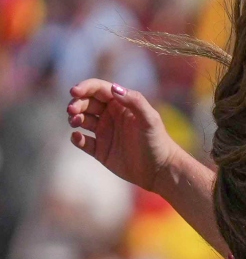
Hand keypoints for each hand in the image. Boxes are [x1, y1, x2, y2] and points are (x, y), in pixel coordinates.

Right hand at [67, 79, 181, 190]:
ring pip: (82, 120)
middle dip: (76, 104)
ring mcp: (105, 132)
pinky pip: (82, 141)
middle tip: (72, 110)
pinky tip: (78, 137)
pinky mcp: (100, 150)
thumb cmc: (158, 142)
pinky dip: (76, 138)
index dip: (84, 87)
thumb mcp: (150, 120)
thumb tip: (114, 88)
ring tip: (75, 122)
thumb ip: (135, 102)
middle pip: (86, 103)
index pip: (98, 89)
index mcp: (121, 105)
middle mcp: (111, 116)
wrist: (161, 171)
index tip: (74, 92)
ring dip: (74, 118)